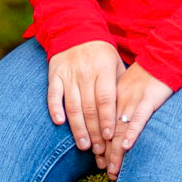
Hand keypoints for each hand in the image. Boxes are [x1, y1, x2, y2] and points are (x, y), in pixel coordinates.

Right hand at [48, 41, 125, 167]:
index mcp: (104, 70)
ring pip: (73, 105)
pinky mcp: (54, 74)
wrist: (75, 30)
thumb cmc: (101, 53)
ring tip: (83, 145)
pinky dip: (55, 108)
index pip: (106, 99)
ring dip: (78, 127)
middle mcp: (86, 73)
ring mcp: (69, 74)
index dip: (108, 119)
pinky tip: (59, 122)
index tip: (110, 137)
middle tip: (98, 150)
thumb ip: (120, 86)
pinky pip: (53, 94)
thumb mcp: (116, 64)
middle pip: (90, 107)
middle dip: (95, 131)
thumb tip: (129, 113)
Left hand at [101, 62, 173, 179]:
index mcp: (113, 98)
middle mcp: (119, 100)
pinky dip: (131, 133)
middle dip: (107, 154)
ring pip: (120, 129)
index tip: (99, 162)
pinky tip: (126, 146)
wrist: (164, 56)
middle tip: (105, 172)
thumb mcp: (128, 87)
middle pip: (109, 131)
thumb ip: (121, 103)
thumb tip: (116, 122)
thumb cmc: (148, 74)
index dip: (101, 145)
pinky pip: (138, 119)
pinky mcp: (148, 99)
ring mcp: (133, 100)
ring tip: (113, 169)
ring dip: (116, 152)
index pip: (103, 126)